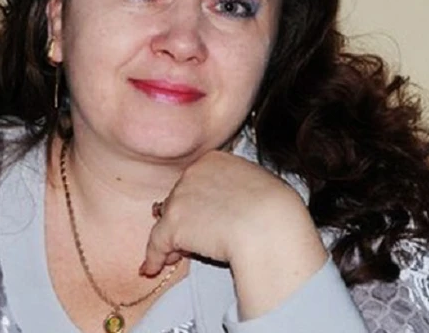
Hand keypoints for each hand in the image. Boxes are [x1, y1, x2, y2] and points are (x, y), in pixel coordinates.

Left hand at [140, 150, 326, 318]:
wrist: (270, 226)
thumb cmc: (276, 208)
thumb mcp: (258, 183)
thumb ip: (237, 187)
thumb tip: (233, 203)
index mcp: (213, 159)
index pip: (197, 180)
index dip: (197, 200)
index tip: (203, 216)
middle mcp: (192, 172)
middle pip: (179, 197)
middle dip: (184, 218)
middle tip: (190, 239)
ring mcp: (180, 197)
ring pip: (168, 220)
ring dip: (171, 239)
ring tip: (174, 257)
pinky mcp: (173, 224)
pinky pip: (157, 243)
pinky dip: (154, 257)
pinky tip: (152, 268)